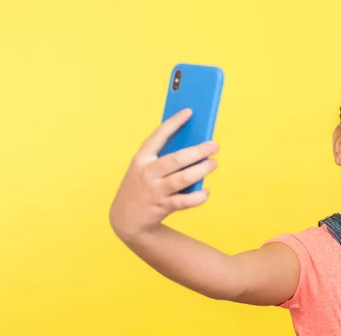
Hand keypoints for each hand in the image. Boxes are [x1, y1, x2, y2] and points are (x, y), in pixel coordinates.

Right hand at [109, 108, 218, 239]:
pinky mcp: (162, 207)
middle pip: (176, 159)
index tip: (189, 112)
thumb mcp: (145, 169)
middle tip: (214, 146)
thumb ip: (164, 158)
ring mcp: (154, 191)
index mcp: (142, 159)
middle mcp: (147, 173)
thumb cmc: (142, 186)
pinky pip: (184, 201)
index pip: (158, 136)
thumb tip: (194, 146)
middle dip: (197, 151)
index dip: (174, 123)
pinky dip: (198, 196)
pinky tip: (206, 191)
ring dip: (201, 170)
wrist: (126, 218)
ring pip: (183, 179)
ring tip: (213, 164)